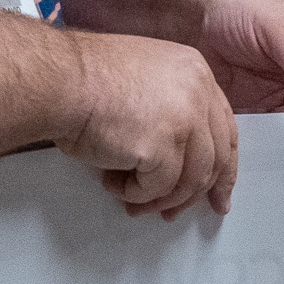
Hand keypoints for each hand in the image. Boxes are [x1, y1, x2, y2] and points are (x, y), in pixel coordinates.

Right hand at [59, 32, 237, 219]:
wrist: (59, 79)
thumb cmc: (85, 79)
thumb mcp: (144, 80)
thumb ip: (170, 107)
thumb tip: (177, 158)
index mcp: (195, 70)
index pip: (223, 127)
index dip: (222, 166)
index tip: (217, 194)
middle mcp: (198, 91)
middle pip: (214, 158)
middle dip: (195, 194)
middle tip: (174, 213)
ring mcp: (184, 119)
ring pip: (189, 180)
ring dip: (159, 198)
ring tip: (132, 202)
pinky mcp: (163, 146)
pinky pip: (158, 188)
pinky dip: (134, 193)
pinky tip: (112, 183)